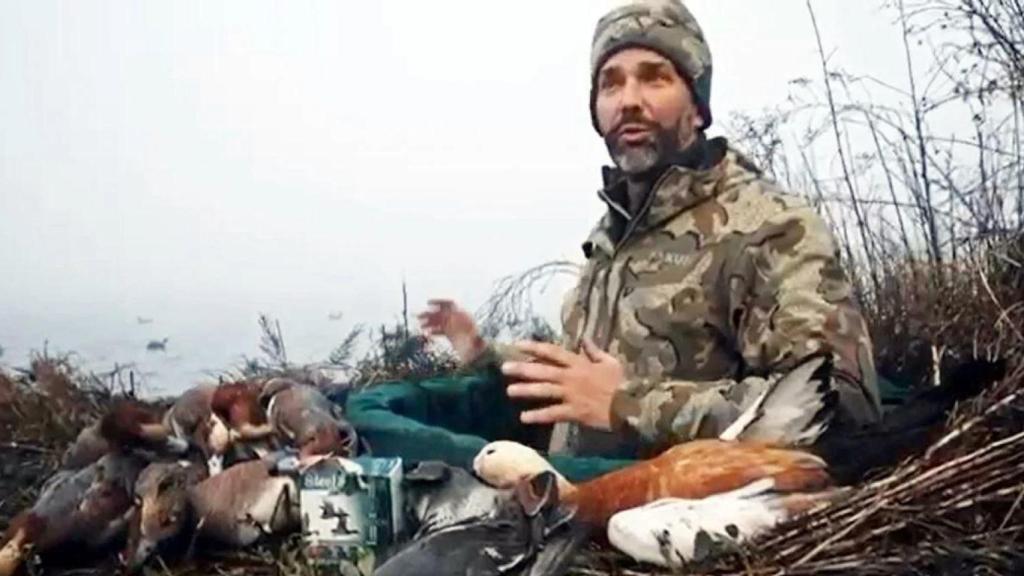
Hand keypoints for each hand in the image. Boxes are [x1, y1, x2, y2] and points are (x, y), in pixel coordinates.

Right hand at [417, 299, 485, 363]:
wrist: (479, 355)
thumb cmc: (477, 345)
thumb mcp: (474, 338)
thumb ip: (466, 331)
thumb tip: (459, 325)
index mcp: (464, 316)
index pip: (450, 304)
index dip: (439, 302)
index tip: (428, 303)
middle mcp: (459, 320)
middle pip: (442, 313)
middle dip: (430, 314)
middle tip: (419, 317)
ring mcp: (455, 327)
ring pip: (440, 321)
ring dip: (429, 322)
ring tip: (421, 325)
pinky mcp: (452, 335)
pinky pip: (441, 330)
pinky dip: (434, 331)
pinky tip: (427, 334)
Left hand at [502, 339, 623, 430]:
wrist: (632, 405)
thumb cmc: (622, 383)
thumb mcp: (610, 362)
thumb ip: (595, 351)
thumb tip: (584, 339)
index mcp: (579, 363)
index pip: (552, 352)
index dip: (534, 347)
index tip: (517, 345)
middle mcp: (572, 377)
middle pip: (543, 370)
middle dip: (522, 369)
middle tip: (504, 368)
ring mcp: (572, 395)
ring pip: (545, 391)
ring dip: (526, 390)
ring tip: (509, 391)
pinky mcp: (575, 412)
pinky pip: (553, 413)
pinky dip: (538, 415)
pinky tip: (524, 417)